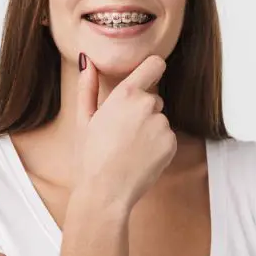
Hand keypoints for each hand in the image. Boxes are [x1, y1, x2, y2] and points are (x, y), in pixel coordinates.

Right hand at [73, 53, 177, 209]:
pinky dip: (157, 146)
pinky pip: (167, 137)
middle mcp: (148, 105)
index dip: (152, 68)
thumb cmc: (90, 157)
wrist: (105, 192)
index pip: (154, 65)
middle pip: (153, 98)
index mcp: (125, 95)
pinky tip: (139, 158)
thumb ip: (88, 87)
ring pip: (159, 120)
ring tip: (129, 149)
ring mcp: (162, 125)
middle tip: (121, 133)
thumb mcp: (83, 119)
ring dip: (149, 130)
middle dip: (142, 111)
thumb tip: (88, 62)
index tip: (149, 74)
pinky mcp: (172, 143)